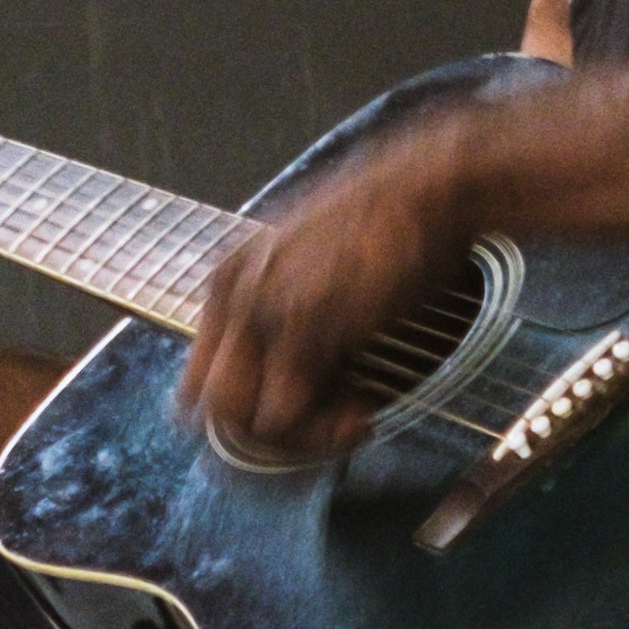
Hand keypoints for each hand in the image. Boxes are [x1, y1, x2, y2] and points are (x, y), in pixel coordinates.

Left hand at [178, 114, 492, 463]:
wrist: (429, 187)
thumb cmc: (390, 224)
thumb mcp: (312, 261)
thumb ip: (284, 310)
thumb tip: (285, 379)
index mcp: (228, 279)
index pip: (199, 380)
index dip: (245, 412)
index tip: (302, 407)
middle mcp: (232, 296)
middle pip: (211, 410)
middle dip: (266, 436)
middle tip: (325, 422)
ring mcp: (262, 313)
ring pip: (241, 424)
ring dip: (296, 440)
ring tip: (350, 418)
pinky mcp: (302, 330)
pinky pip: (283, 418)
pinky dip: (323, 434)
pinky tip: (364, 412)